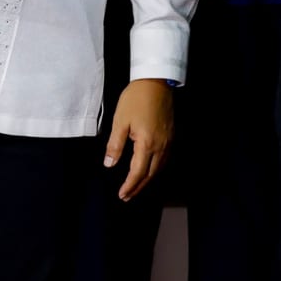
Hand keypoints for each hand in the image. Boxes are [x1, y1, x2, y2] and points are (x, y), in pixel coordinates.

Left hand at [105, 78, 173, 201]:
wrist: (156, 84)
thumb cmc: (135, 100)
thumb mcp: (120, 121)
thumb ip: (115, 145)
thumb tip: (110, 164)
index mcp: (147, 144)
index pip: (138, 172)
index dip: (130, 185)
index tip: (122, 195)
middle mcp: (161, 147)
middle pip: (150, 174)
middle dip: (138, 187)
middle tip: (126, 197)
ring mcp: (168, 142)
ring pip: (159, 168)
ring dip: (147, 180)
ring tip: (135, 187)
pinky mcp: (171, 137)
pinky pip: (163, 160)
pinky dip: (154, 170)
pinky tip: (148, 170)